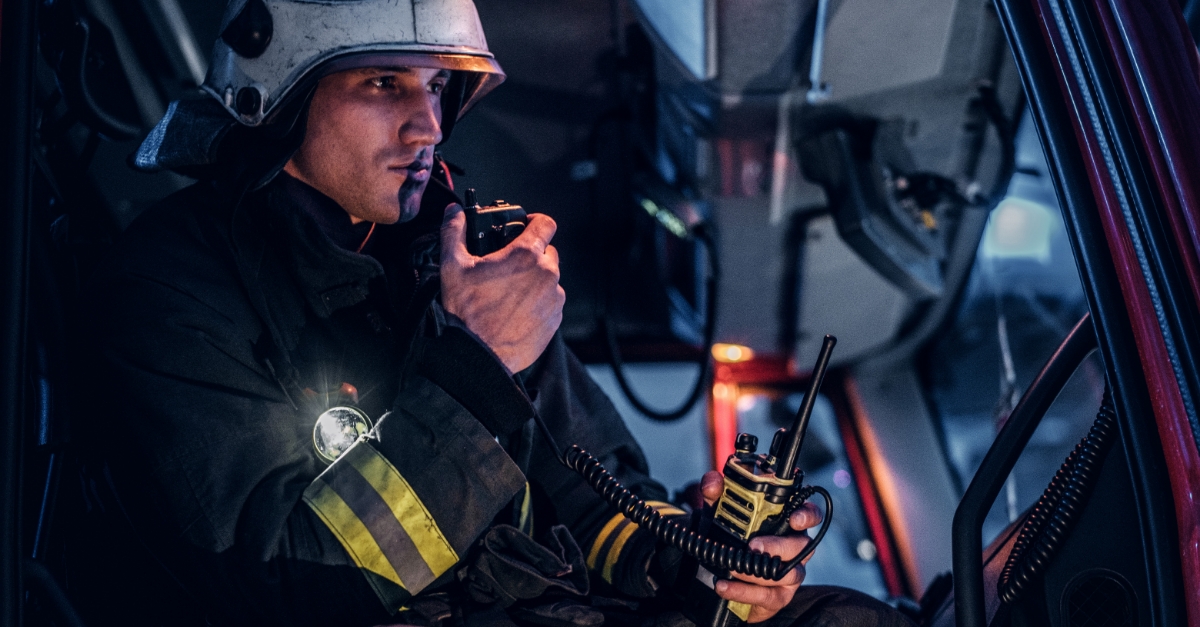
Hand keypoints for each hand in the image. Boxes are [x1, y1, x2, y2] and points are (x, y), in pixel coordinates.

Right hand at [440, 203, 565, 372]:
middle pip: (547, 252)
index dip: (536, 221)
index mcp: (526, 255)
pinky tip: (517, 311)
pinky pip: (551, 302)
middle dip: (531, 255)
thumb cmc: (466, 311)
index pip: (546, 223)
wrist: (478, 356)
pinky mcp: (555, 319)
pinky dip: (539, 302)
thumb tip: (452, 211)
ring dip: (535, 280)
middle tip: (509, 267)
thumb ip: (453, 232)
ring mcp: (554, 298)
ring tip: (510, 292)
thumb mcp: (452, 266)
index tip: (527, 226)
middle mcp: (547, 274)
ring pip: (550, 279)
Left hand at [700, 471, 822, 623]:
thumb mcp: (718, 510)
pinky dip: (744, 592)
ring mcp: (790, 573)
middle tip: (753, 545)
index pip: (810, 514)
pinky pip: (769, 596)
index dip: (807, 515)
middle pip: (802, 546)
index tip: (794, 519)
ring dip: (759, 571)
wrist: (715, 569)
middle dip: (779, 546)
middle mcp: (795, 547)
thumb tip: (713, 483)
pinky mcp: (778, 596)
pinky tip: (724, 586)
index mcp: (786, 521)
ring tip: (733, 568)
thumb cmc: (729, 534)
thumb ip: (715, 492)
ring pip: (789, 573)